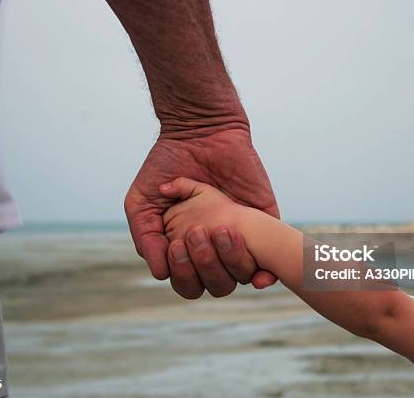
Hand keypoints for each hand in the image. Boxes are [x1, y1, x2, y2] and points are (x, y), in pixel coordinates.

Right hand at [125, 128, 278, 297]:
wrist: (198, 130)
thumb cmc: (166, 164)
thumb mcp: (142, 202)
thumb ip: (146, 238)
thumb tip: (161, 274)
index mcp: (186, 246)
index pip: (189, 281)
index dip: (183, 274)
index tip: (177, 246)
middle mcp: (214, 246)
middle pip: (216, 284)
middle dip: (205, 268)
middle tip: (196, 235)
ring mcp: (240, 234)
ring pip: (242, 275)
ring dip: (232, 265)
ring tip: (220, 233)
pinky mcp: (263, 219)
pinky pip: (271, 256)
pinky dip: (267, 274)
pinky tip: (261, 276)